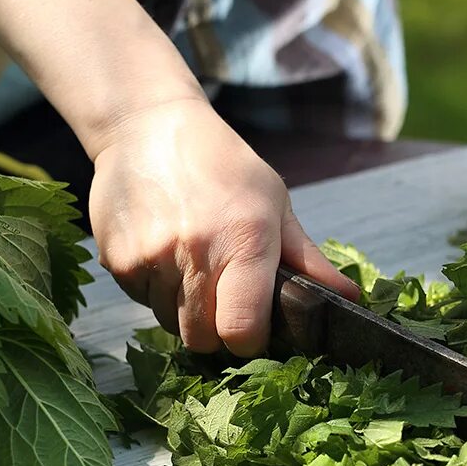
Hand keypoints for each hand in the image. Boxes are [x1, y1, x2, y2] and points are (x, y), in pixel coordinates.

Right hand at [89, 97, 358, 355]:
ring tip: (189, 266)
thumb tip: (349, 298)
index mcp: (244, 240)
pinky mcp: (117, 260)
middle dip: (215, 330)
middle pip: (203, 339)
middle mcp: (196, 253)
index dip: (249, 339)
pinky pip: (140, 301)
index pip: (242, 330)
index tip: (252, 327)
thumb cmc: (221, 164)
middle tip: (220, 298)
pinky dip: (153, 290)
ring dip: (183, 310)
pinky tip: (162, 252)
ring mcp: (151, 258)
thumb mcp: (273, 202)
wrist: (147, 126)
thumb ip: (306, 259)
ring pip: (169, 324)